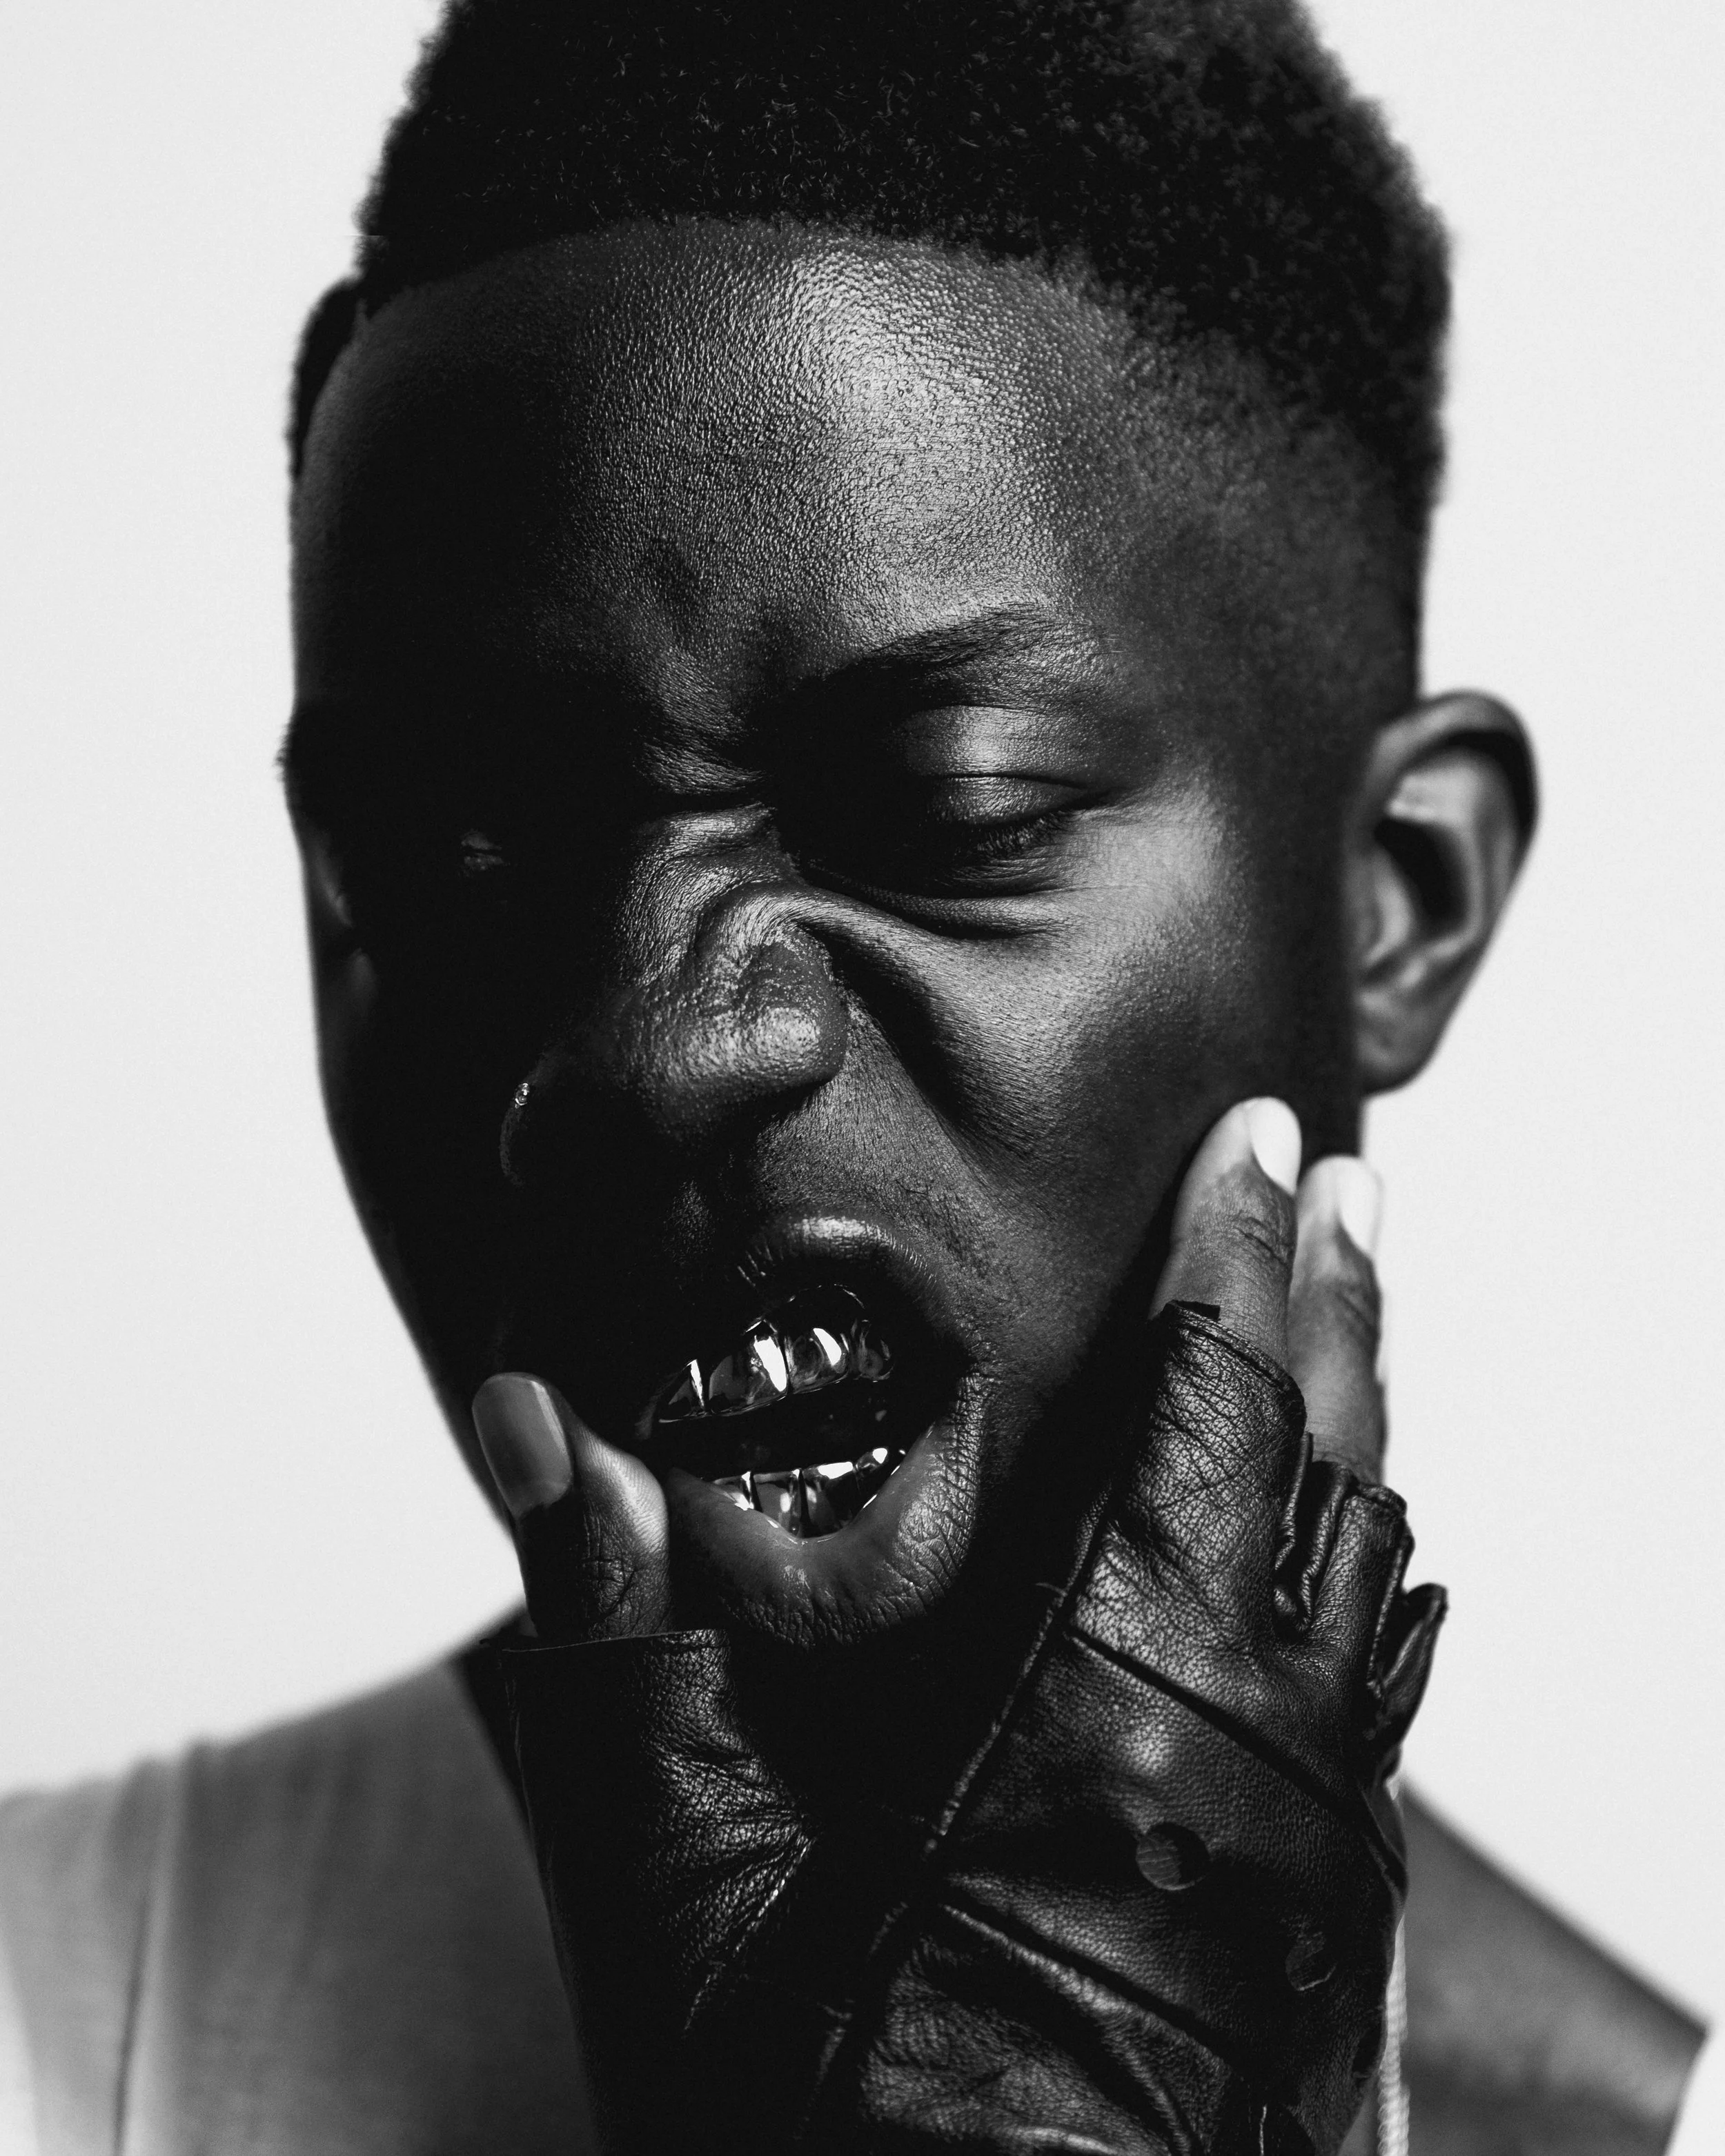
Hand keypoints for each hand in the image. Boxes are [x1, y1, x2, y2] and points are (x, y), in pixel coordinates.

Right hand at [474, 1102, 1440, 2154]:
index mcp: (1114, 1707)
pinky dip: (1367, 1567)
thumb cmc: (849, 2150)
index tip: (1267, 1137)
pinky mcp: (1338, 1936)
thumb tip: (543, 1431)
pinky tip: (1346, 1551)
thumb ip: (625, 1644)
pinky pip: (1382, 1691)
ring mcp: (1324, 1852)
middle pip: (1343, 1465)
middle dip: (1340, 1304)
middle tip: (1346, 1181)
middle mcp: (1259, 1758)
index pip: (1217, 1411)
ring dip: (1364, 1424)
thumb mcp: (693, 1895)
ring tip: (1344, 1323)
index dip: (1242, 1254)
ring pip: (1380, 1573)